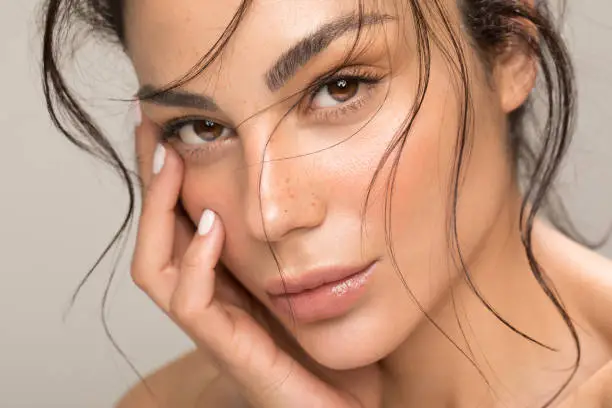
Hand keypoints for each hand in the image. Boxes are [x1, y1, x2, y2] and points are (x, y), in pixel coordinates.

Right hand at [131, 113, 377, 407]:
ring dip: (160, 211)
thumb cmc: (332, 343)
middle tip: (155, 127)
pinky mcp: (230, 349)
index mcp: (228, 280)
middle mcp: (213, 299)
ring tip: (170, 160)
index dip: (173, 177)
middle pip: (159, 235)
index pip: (184, 221)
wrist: (345, 404)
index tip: (176, 125)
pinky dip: (195, 261)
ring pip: (158, 266)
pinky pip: (192, 303)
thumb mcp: (315, 277)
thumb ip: (304, 240)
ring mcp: (216, 325)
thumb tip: (315, 183)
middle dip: (154, 182)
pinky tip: (211, 227)